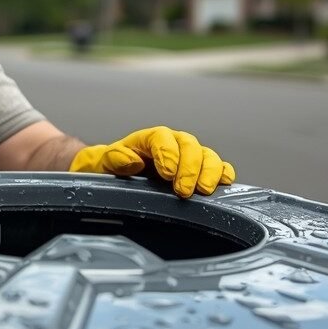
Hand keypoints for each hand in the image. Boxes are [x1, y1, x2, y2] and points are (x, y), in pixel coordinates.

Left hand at [69, 126, 234, 197]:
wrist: (117, 174)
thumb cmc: (110, 168)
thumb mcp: (103, 163)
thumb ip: (115, 159)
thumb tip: (131, 161)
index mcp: (149, 139)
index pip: (162, 138)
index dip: (167, 153)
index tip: (167, 173)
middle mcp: (173, 144)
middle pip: (189, 146)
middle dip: (189, 168)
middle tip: (183, 190)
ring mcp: (189, 157)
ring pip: (207, 156)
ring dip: (209, 172)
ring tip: (203, 190)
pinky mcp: (200, 171)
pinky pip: (219, 168)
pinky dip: (224, 174)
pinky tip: (223, 185)